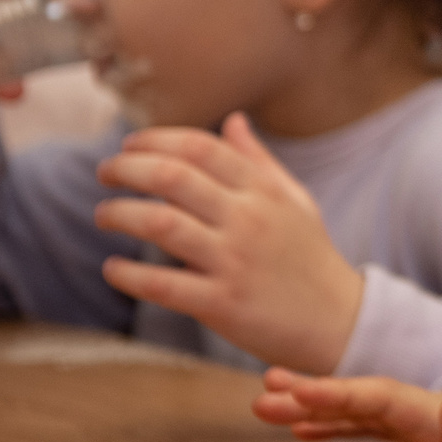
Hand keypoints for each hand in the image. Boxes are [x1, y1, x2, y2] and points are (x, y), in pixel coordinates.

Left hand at [96, 113, 364, 373]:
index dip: (156, 139)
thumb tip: (233, 120)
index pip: (200, 147)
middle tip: (104, 173)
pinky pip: (162, 285)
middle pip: (173, 177)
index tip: (128, 145)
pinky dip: (128, 275)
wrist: (338, 321)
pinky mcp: (222, 304)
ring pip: (160, 224)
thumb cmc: (309, 257)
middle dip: (126, 169)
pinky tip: (113, 267)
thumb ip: (259, 160)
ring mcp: (234, 262)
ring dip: (119, 214)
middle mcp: (248, 220)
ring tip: (104, 215)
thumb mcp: (295, 201)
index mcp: (264, 191)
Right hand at [252, 369, 441, 441]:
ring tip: (265, 402)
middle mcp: (426, 412)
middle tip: (262, 389)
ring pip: (358, 411)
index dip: (336, 395)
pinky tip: (305, 431)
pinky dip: (337, 427)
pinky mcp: (426, 434)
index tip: (294, 389)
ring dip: (315, 408)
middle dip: (313, 394)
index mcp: (441, 413)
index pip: (379, 398)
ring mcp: (423, 421)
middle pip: (360, 398)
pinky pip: (371, 429)